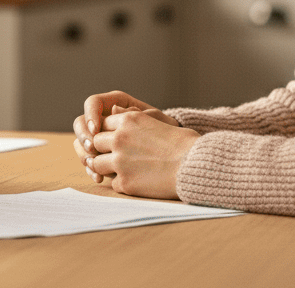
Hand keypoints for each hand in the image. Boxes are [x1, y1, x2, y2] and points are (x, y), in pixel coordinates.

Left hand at [74, 107, 197, 198]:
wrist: (198, 166)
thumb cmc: (185, 143)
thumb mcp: (158, 120)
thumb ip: (132, 117)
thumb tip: (113, 110)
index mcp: (128, 120)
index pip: (102, 124)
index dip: (108, 133)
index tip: (115, 140)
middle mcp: (119, 138)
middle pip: (96, 143)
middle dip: (104, 150)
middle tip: (116, 156)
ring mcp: (119, 161)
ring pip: (97, 163)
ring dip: (107, 167)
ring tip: (123, 170)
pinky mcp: (125, 182)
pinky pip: (113, 183)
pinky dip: (122, 184)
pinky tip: (137, 183)